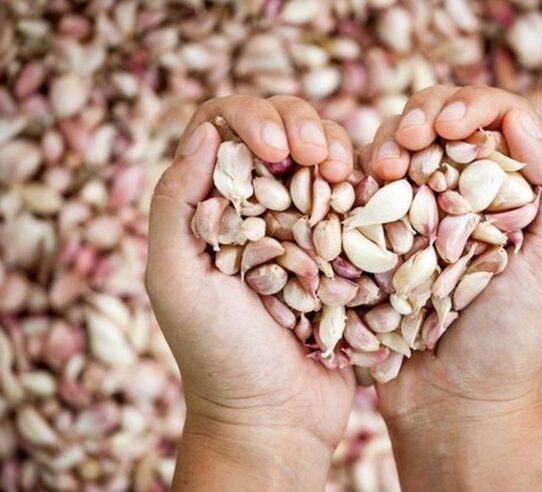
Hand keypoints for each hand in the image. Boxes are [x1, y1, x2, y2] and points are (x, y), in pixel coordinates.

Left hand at [145, 95, 355, 490]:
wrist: (278, 415)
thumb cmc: (219, 355)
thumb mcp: (177, 280)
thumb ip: (176, 204)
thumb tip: (205, 133)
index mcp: (209, 207)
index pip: (222, 126)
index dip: (250, 118)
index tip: (275, 151)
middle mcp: (256, 206)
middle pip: (278, 128)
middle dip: (300, 125)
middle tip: (316, 154)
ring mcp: (304, 223)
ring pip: (323, 151)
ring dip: (336, 146)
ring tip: (343, 173)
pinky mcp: (344, 245)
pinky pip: (356, 193)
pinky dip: (363, 179)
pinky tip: (365, 188)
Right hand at [366, 86, 541, 490]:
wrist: (452, 402)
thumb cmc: (513, 340)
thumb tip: (521, 119)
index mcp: (510, 194)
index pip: (496, 120)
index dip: (473, 105)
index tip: (452, 124)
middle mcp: (460, 196)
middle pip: (441, 121)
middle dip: (425, 114)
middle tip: (412, 137)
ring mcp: (413, 215)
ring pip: (397, 146)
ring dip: (388, 140)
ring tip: (383, 166)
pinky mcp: (375, 239)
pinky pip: (361, 189)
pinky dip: (357, 174)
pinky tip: (356, 182)